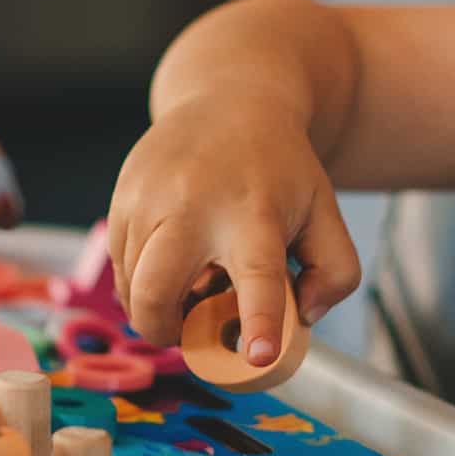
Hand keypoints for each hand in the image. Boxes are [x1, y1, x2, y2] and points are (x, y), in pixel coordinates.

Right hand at [107, 92, 358, 362]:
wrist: (229, 99)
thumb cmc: (280, 168)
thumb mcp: (325, 212)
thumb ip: (335, 273)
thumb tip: (303, 318)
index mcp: (254, 214)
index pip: (257, 273)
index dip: (258, 319)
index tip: (258, 356)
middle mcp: (194, 206)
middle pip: (157, 289)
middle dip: (163, 329)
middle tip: (187, 331)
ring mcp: (149, 199)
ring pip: (130, 284)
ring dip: (153, 305)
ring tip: (188, 283)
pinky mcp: (122, 196)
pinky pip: (118, 264)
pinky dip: (139, 281)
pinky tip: (170, 261)